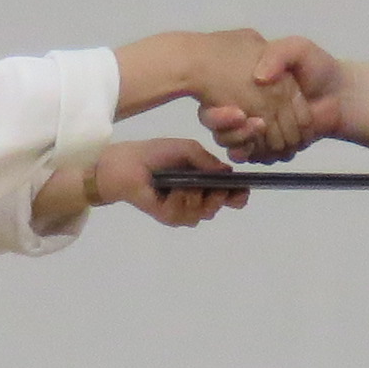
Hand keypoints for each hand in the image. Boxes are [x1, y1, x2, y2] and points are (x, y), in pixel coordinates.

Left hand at [93, 139, 249, 225]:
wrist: (127, 164)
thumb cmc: (156, 154)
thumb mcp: (186, 149)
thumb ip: (207, 160)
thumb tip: (227, 172)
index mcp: (203, 181)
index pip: (228, 194)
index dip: (237, 195)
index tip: (241, 191)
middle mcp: (196, 198)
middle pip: (218, 208)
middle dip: (218, 198)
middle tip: (213, 188)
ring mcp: (182, 209)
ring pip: (202, 214)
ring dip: (196, 198)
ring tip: (182, 185)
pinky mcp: (168, 217)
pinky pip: (184, 215)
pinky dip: (180, 201)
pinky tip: (171, 191)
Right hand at [205, 34, 344, 161]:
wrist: (342, 94)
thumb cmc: (318, 68)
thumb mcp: (298, 48)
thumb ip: (278, 54)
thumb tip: (258, 77)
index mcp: (245, 84)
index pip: (217, 101)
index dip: (218, 111)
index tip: (234, 110)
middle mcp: (246, 107)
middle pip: (220, 128)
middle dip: (228, 129)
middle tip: (243, 119)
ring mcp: (257, 129)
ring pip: (234, 146)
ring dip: (243, 142)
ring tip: (258, 129)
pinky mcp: (271, 146)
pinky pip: (256, 157)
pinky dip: (261, 154)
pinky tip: (271, 145)